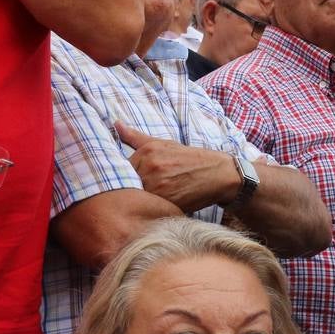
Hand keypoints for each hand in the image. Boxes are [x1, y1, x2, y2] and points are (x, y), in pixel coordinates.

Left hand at [115, 122, 239, 214]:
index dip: (121, 177)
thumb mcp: (163, 144)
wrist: (218, 174)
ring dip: (136, 202)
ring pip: (136, 198)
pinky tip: (152, 208)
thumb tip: (116, 124)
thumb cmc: (189, 159)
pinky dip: (149, 209)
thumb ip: (136, 138)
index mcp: (148, 152)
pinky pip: (150, 208)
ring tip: (140, 203)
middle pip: (125, 184)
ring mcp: (160, 186)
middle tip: (128, 195)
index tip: (124, 182)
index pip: (120, 168)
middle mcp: (151, 167)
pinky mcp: (168, 202)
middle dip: (126, 190)